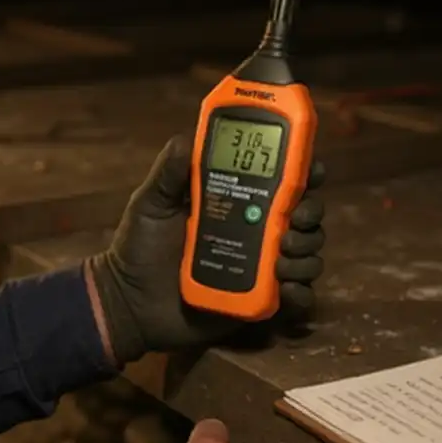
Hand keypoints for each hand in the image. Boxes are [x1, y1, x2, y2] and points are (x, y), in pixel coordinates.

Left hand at [88, 134, 325, 364]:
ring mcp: (261, 267)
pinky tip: (287, 288)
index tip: (311, 168)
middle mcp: (256, 231)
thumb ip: (169, 172)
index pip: (280, 180)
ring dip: (307, 250)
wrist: (130, 302)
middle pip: (304, 214)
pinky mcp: (260, 300)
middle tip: (296, 218)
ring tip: (282, 256)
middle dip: (311, 212)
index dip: (302, 171)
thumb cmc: (140, 248)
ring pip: (307, 252)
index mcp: (236, 201)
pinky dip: (302, 292)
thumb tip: (187, 139)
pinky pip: (297, 297)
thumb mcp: (150, 203)